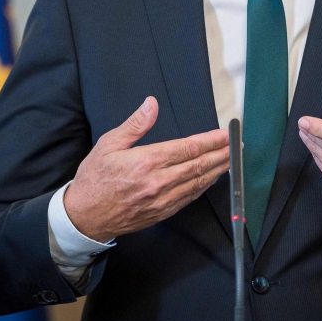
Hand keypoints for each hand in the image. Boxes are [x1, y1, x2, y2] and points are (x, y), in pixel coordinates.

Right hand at [64, 96, 229, 241]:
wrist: (83, 217)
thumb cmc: (94, 178)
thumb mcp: (108, 144)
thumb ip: (135, 124)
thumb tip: (151, 104)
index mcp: (146, 162)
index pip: (188, 148)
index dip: (211, 141)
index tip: (226, 134)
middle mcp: (158, 182)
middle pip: (199, 166)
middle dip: (222, 154)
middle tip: (238, 145)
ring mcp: (162, 200)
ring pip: (198, 183)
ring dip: (218, 170)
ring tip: (232, 159)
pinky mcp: (161, 212)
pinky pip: (189, 198)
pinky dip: (204, 186)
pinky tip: (212, 178)